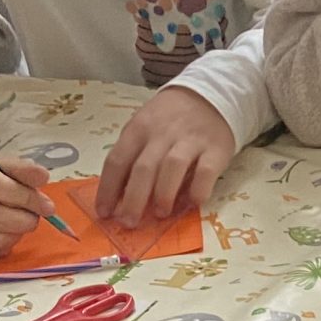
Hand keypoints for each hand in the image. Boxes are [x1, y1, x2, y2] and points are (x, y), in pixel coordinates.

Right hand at [0, 153, 55, 257]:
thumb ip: (20, 169)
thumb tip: (43, 176)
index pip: (1, 188)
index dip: (29, 199)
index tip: (48, 206)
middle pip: (0, 218)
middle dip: (27, 220)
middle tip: (34, 215)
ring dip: (17, 233)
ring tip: (18, 221)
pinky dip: (5, 243)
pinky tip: (4, 231)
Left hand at [97, 85, 237, 223]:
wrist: (210, 97)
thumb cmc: (170, 119)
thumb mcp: (145, 128)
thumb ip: (134, 156)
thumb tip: (121, 195)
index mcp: (138, 129)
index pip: (117, 160)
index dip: (109, 189)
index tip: (105, 213)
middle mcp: (162, 134)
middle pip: (143, 168)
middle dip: (134, 199)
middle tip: (129, 223)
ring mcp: (190, 141)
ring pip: (172, 168)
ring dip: (164, 194)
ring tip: (160, 214)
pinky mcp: (215, 149)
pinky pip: (205, 172)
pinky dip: (198, 190)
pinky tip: (192, 203)